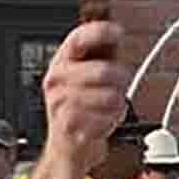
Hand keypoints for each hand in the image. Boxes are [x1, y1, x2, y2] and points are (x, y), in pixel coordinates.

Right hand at [41, 22, 131, 173]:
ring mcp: (60, 103)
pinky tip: (103, 121)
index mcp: (61, 62)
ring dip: (117, 104)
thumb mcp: (90, 76)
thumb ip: (103, 53)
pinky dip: (112, 121)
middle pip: (104, 71)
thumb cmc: (82, 108)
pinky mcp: (69, 126)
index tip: (118, 32)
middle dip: (122, 80)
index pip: (77, 38)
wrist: (69, 147)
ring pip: (110, 97)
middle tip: (120, 85)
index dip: (100, 32)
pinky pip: (106, 118)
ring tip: (108, 107)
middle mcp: (56, 80)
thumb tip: (116, 31)